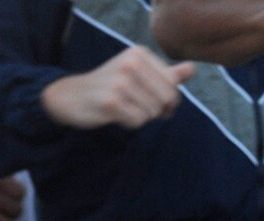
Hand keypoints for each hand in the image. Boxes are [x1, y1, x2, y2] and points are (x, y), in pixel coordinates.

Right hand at [39, 47, 196, 129]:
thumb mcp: (139, 74)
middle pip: (167, 100)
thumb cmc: (111, 86)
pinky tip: (116, 114)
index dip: (167, 100)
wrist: (71, 96)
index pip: (173, 87)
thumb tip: (192, 68)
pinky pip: (138, 121)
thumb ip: (167, 74)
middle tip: (136, 105)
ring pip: (153, 112)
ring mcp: (120, 82)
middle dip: (156, 110)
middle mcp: (130, 63)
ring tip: (124, 107)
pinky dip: (130, 123)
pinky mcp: (111, 101)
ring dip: (141, 116)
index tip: (149, 97)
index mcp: (139, 54)